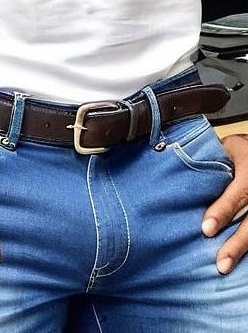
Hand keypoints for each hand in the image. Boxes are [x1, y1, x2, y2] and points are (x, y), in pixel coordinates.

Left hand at [202, 133, 247, 273]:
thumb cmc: (238, 151)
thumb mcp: (225, 147)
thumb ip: (208, 162)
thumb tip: (173, 172)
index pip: (239, 191)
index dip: (224, 210)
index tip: (206, 229)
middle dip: (237, 242)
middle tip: (221, 262)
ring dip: (242, 249)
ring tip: (225, 267)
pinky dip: (246, 247)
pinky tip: (238, 263)